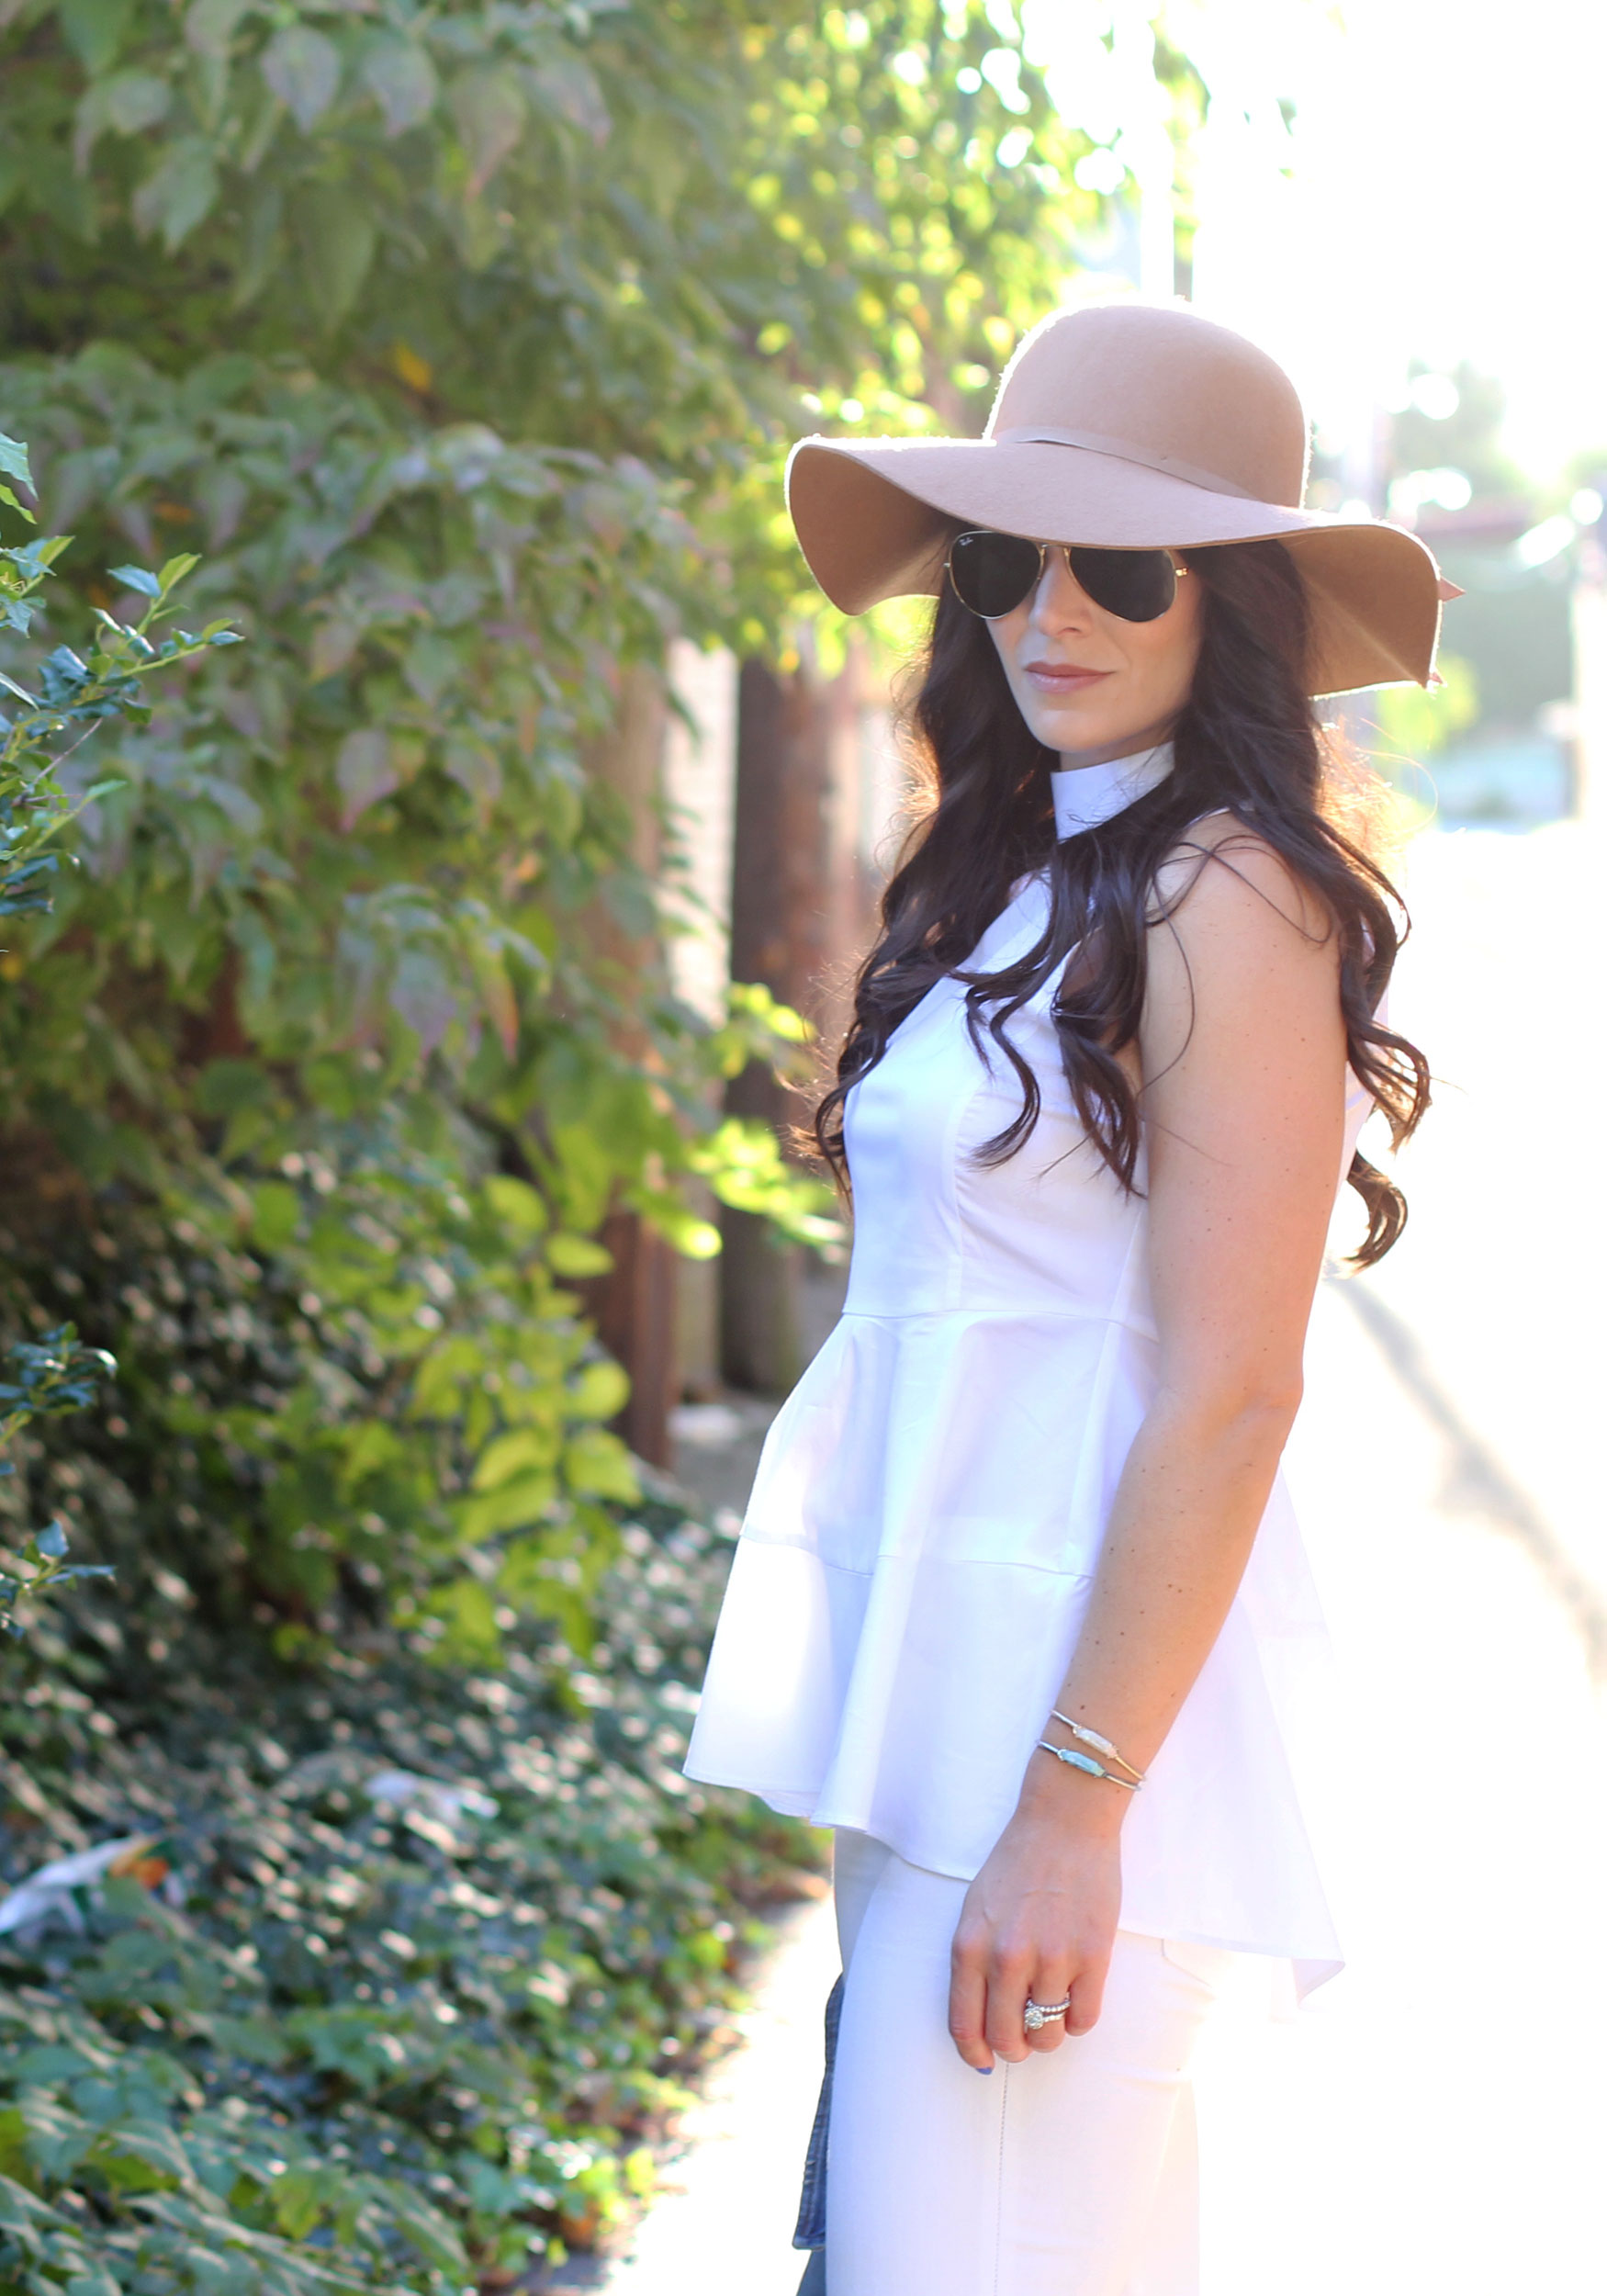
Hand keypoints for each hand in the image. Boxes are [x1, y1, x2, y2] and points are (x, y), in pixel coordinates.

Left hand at [947, 1775, 1121, 2070]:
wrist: (1064, 1822)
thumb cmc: (1016, 1864)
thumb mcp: (975, 1908)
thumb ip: (973, 1964)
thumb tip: (979, 2028)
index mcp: (970, 1944)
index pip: (965, 2025)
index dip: (975, 2052)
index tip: (985, 2059)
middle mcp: (1007, 1957)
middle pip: (1008, 2038)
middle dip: (1015, 2047)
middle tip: (1024, 2035)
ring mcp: (1052, 1958)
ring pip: (1050, 2034)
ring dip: (1051, 2031)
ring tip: (1053, 2006)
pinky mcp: (1092, 1956)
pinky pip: (1085, 2020)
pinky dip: (1080, 2019)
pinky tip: (1076, 1994)